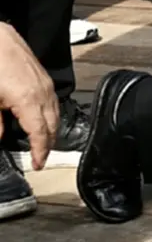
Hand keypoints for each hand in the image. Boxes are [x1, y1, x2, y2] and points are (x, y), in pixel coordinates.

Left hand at [0, 24, 58, 170]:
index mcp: (29, 101)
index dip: (40, 151)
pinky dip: (50, 114)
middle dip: (49, 143)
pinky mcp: (43, 76)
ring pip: (56, 112)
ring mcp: (45, 83)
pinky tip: (40, 117)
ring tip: (41, 141)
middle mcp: (43, 93)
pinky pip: (52, 101)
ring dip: (51, 129)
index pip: (40, 133)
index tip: (38, 165)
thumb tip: (2, 138)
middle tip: (41, 157)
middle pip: (53, 124)